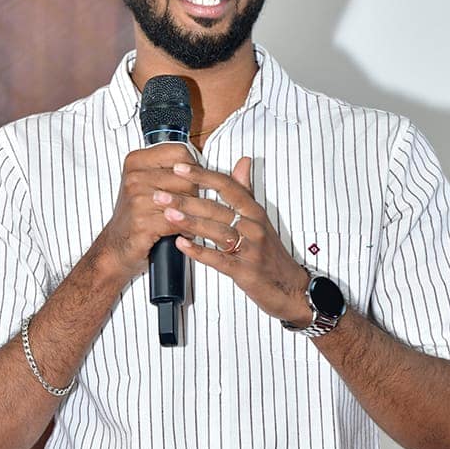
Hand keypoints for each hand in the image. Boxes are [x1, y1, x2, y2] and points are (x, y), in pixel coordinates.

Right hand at [97, 144, 198, 283]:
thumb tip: (201, 168)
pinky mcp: (143, 222)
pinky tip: (182, 233)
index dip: (193, 168)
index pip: (180, 152)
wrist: (115, 247)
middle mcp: (134, 177)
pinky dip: (186, 230)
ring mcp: (138, 199)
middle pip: (186, 177)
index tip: (191, 182)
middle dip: (194, 194)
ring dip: (192, 213)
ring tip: (187, 220)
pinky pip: (179, 221)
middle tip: (188, 207)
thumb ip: (167, 170)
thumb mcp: (145, 184)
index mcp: (136, 161)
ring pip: (186, 199)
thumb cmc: (136, 216)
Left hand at [164, 157, 310, 322]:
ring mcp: (250, 249)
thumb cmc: (270, 252)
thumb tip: (242, 161)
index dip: (202, 176)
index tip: (179, 168)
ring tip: (167, 214)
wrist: (289, 287)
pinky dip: (199, 251)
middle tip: (160, 194)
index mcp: (255, 211)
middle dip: (185, 200)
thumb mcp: (260, 218)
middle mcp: (253, 227)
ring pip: (216, 231)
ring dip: (189, 221)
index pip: (227, 186)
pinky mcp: (244, 272)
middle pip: (216, 208)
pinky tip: (181, 244)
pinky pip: (218, 259)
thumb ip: (246, 190)